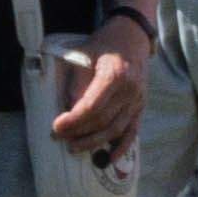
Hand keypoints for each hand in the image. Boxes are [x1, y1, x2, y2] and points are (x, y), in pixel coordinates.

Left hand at [48, 20, 147, 168]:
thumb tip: (69, 109)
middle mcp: (131, 90)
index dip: (74, 120)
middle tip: (59, 138)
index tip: (56, 127)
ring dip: (95, 142)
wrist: (131, 37)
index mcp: (115, 75)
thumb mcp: (84, 56)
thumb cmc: (103, 45)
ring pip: (117, 129)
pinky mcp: (141, 107)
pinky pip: (132, 131)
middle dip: (80, 132)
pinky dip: (121, 147)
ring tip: (74, 147)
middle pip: (104, 120)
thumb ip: (77, 83)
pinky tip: (108, 158)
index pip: (93, 106)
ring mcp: (139, 100)